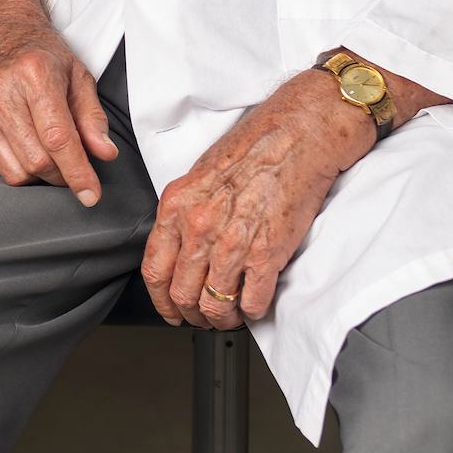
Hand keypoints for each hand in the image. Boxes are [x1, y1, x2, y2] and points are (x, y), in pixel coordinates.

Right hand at [0, 0, 117, 204]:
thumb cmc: (40, 54)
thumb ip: (92, 117)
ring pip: (14, 170)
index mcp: (34, 74)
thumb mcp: (77, 75)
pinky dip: (14, 166)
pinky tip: (22, 146)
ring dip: (38, 175)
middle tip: (71, 168)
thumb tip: (105, 153)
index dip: (78, 172)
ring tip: (47, 156)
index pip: (58, 138)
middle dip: (61, 175)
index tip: (91, 195)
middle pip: (37, 160)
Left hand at [138, 70, 375, 329]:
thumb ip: (186, 213)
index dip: (161, 300)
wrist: (299, 134)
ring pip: (215, 306)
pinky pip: (253, 302)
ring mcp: (233, 243)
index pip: (154, 270)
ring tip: (232, 314)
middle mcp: (199, 226)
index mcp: (177, 205)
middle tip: (205, 317)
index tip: (170, 310)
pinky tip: (256, 303)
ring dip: (223, 318)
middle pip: (182, 294)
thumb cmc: (256, 148)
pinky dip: (253, 311)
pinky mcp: (268, 253)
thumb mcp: (201, 175)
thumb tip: (182, 248)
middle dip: (193, 314)